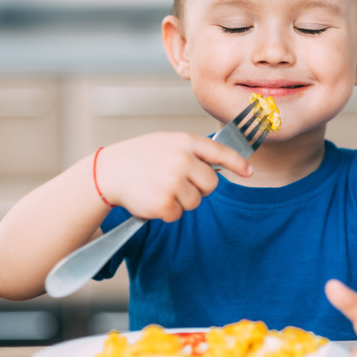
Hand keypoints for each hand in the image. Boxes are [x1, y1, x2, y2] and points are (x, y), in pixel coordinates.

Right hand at [96, 132, 252, 221]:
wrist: (107, 172)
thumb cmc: (139, 157)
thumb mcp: (167, 143)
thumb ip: (192, 152)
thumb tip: (220, 168)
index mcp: (184, 142)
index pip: (220, 152)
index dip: (238, 163)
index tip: (248, 171)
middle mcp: (182, 160)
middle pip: (211, 185)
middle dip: (199, 189)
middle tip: (176, 183)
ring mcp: (173, 181)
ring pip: (195, 202)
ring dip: (180, 201)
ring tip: (159, 187)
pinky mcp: (164, 202)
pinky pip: (178, 214)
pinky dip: (166, 212)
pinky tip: (152, 198)